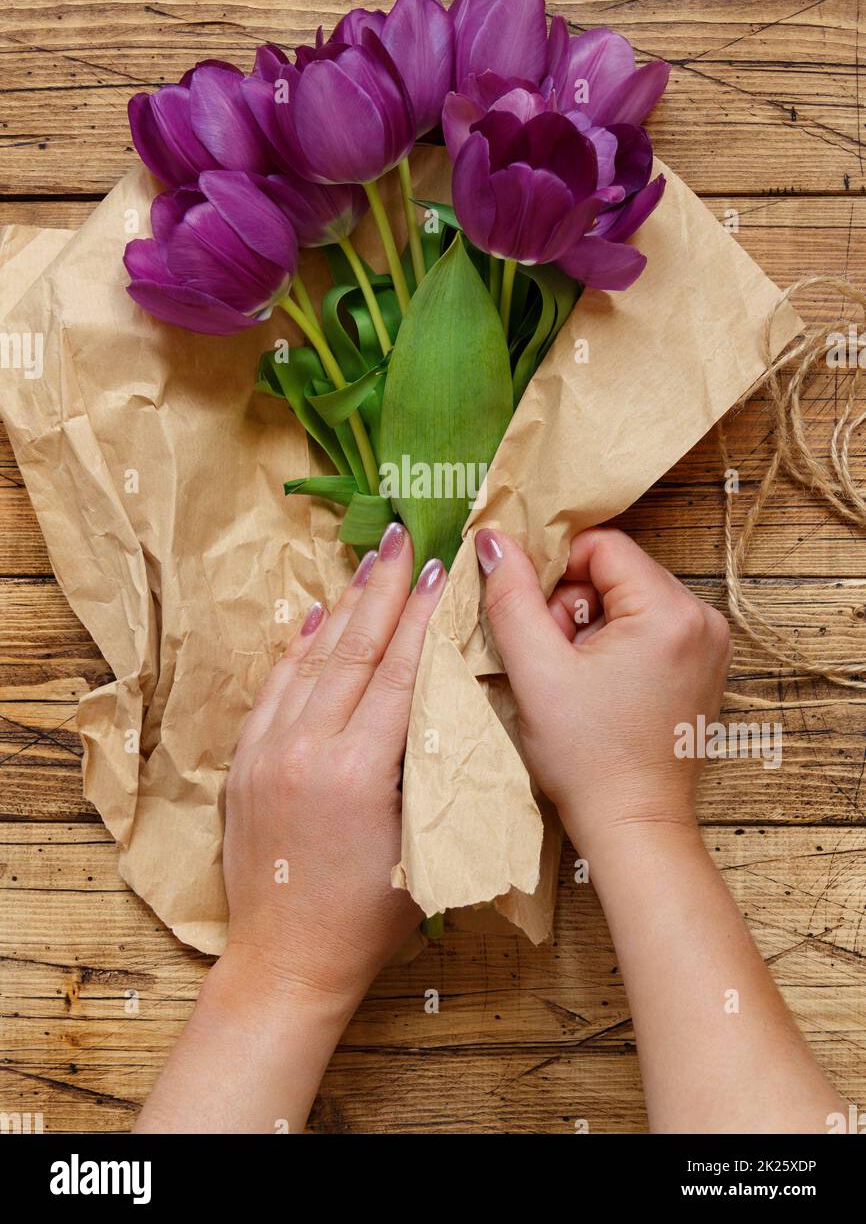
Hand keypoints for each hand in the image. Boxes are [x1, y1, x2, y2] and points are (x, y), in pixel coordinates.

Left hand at [222, 522, 444, 1011]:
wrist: (287, 960)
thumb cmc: (369, 918)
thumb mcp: (422, 845)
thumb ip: (431, 770)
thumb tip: (446, 699)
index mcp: (357, 772)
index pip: (397, 674)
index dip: (422, 618)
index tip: (441, 571)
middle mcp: (306, 750)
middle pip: (352, 652)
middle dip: (382, 591)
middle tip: (402, 539)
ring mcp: (267, 753)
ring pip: (309, 662)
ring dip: (342, 608)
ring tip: (367, 564)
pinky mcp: (245, 763)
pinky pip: (273, 689)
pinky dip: (295, 649)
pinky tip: (311, 616)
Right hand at [474, 525, 730, 858]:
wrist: (633, 826)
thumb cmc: (587, 758)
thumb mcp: (536, 671)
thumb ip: (511, 596)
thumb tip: (493, 537)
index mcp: (670, 611)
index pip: (602, 546)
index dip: (557, 574)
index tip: (537, 619)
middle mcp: (703, 619)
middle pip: (618, 572)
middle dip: (574, 606)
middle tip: (556, 660)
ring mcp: (709, 644)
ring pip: (630, 599)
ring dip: (592, 627)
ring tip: (577, 679)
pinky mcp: (705, 666)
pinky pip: (650, 627)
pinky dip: (618, 645)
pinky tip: (601, 687)